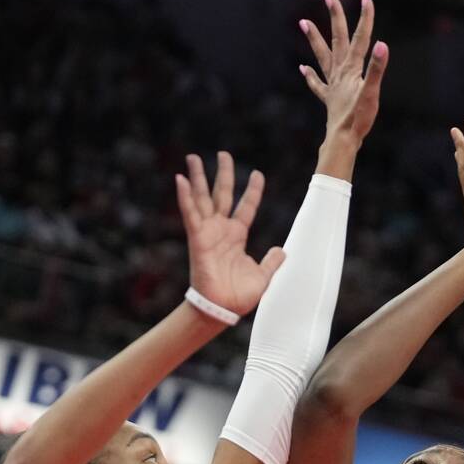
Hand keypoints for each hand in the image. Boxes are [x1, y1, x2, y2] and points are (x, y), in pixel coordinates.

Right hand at [175, 152, 283, 317]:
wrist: (223, 309)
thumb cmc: (239, 296)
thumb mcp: (263, 276)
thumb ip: (272, 261)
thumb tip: (283, 250)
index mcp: (237, 236)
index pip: (247, 206)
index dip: (253, 190)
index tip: (257, 174)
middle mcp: (222, 230)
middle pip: (222, 194)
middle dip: (223, 174)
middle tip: (223, 154)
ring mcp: (208, 232)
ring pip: (203, 198)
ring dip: (198, 177)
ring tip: (193, 157)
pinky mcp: (198, 238)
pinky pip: (190, 214)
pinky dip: (184, 197)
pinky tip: (180, 179)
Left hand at [298, 0, 387, 147]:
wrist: (342, 140)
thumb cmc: (358, 119)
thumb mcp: (371, 93)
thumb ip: (376, 69)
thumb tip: (381, 45)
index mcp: (352, 69)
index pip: (361, 39)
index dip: (365, 18)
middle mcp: (340, 73)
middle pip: (338, 40)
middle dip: (336, 18)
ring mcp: (333, 86)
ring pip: (322, 56)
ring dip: (314, 39)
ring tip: (303, 22)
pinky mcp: (329, 100)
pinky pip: (317, 85)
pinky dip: (310, 76)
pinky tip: (303, 68)